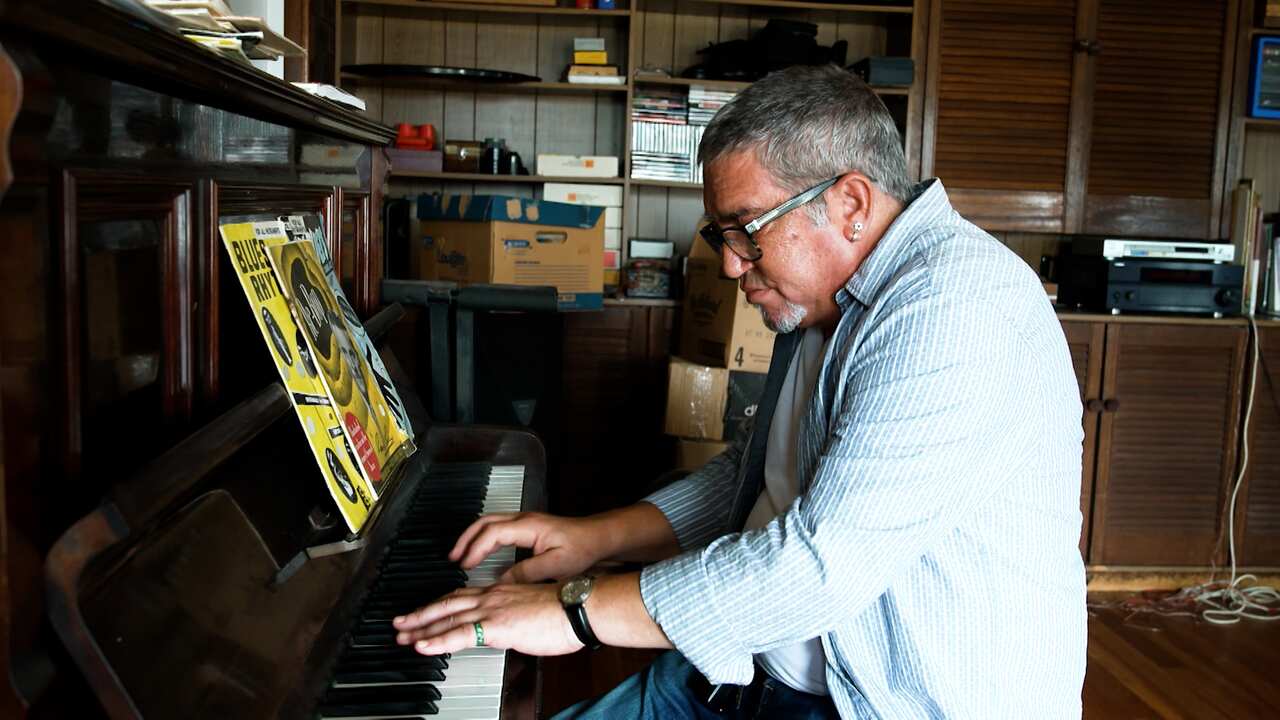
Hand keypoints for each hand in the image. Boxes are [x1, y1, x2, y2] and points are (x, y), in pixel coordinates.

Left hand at [392, 583, 583, 655]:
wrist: (578, 607)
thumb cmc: (564, 611)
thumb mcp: (532, 609)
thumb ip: (514, 616)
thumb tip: (508, 629)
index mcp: (500, 592)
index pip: (461, 597)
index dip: (439, 605)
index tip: (424, 612)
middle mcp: (491, 597)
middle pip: (446, 604)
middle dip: (420, 615)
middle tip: (400, 623)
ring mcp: (492, 610)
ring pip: (447, 618)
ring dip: (421, 628)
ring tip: (402, 637)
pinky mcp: (496, 626)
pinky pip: (460, 633)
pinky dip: (438, 640)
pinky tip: (423, 646)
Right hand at [449, 512, 607, 582]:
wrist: (598, 538)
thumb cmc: (582, 548)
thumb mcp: (556, 565)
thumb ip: (527, 573)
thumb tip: (501, 583)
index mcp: (528, 526)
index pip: (492, 533)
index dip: (475, 548)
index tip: (464, 564)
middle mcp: (523, 519)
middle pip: (484, 522)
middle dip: (465, 539)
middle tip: (452, 558)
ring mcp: (524, 521)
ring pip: (489, 523)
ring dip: (472, 537)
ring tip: (460, 556)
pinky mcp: (527, 527)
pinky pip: (497, 528)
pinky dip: (483, 539)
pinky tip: (480, 553)